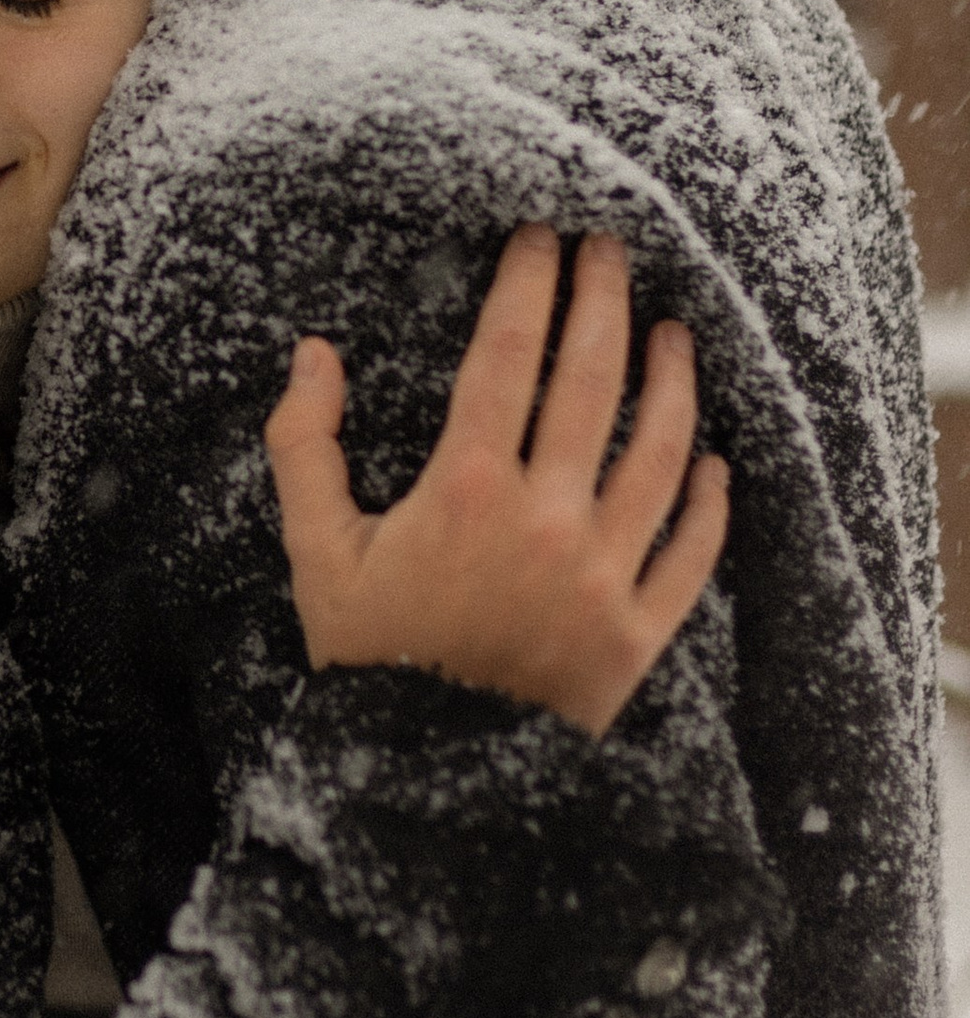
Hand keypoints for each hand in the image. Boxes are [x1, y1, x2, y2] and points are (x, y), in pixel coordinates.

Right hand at [264, 225, 728, 737]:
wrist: (424, 780)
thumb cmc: (367, 661)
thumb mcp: (315, 553)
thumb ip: (305, 446)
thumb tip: (314, 352)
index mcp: (464, 490)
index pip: (507, 355)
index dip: (528, 285)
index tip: (540, 237)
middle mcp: (545, 521)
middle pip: (592, 383)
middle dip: (605, 302)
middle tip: (612, 251)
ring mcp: (602, 577)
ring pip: (658, 455)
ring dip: (672, 383)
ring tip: (674, 333)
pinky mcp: (639, 634)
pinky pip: (690, 553)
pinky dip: (708, 502)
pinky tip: (711, 460)